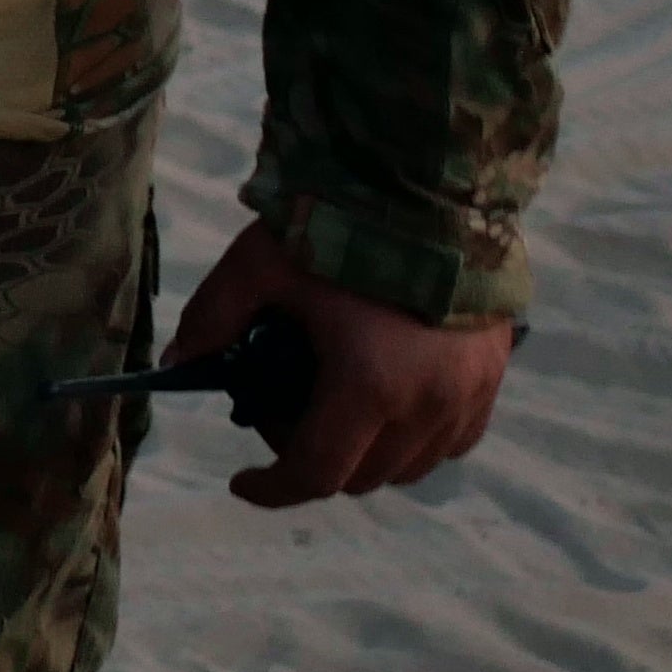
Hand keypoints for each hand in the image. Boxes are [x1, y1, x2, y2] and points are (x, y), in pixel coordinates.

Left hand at [168, 217, 512, 508]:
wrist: (433, 182)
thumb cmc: (343, 221)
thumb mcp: (261, 264)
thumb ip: (214, 317)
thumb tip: (178, 362)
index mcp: (369, 385)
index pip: (316, 474)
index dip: (271, 489)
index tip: (241, 481)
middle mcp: (428, 404)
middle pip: (363, 477)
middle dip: (313, 461)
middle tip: (280, 414)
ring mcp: (469, 393)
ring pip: (413, 465)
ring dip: (367, 455)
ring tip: (331, 407)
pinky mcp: (493, 374)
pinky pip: (455, 438)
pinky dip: (416, 437)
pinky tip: (388, 401)